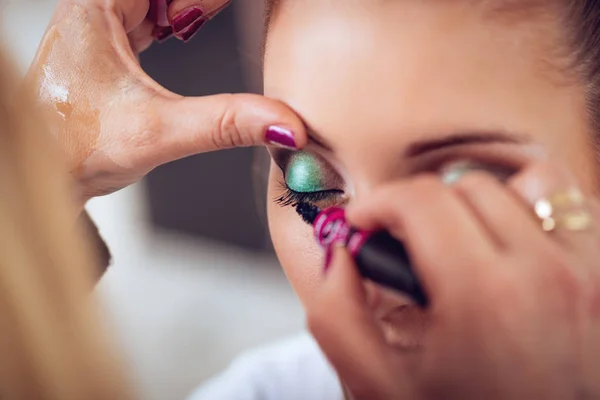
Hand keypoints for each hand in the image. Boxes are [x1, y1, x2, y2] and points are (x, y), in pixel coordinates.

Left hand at [26, 0, 305, 205]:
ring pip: (159, 0)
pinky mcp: (107, 46)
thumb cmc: (73, 150)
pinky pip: (150, 16)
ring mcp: (99, 25)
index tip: (236, 9)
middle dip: (201, 4)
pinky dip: (177, 21)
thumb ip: (226, 124)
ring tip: (214, 22)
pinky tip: (190, 31)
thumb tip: (281, 124)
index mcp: (96, 6)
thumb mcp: (159, 133)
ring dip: (191, 8)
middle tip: (233, 15)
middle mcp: (93, 8)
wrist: (44, 179)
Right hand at [307, 162, 599, 399]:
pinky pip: (575, 207)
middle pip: (467, 186)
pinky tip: (514, 248)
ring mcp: (589, 274)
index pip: (421, 199)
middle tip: (409, 242)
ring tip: (465, 241)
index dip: (379, 202)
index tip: (368, 220)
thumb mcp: (381, 388)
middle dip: (424, 207)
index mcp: (482, 297)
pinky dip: (538, 212)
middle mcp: (547, 274)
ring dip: (485, 202)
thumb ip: (337, 316)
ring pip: (529, 184)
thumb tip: (339, 255)